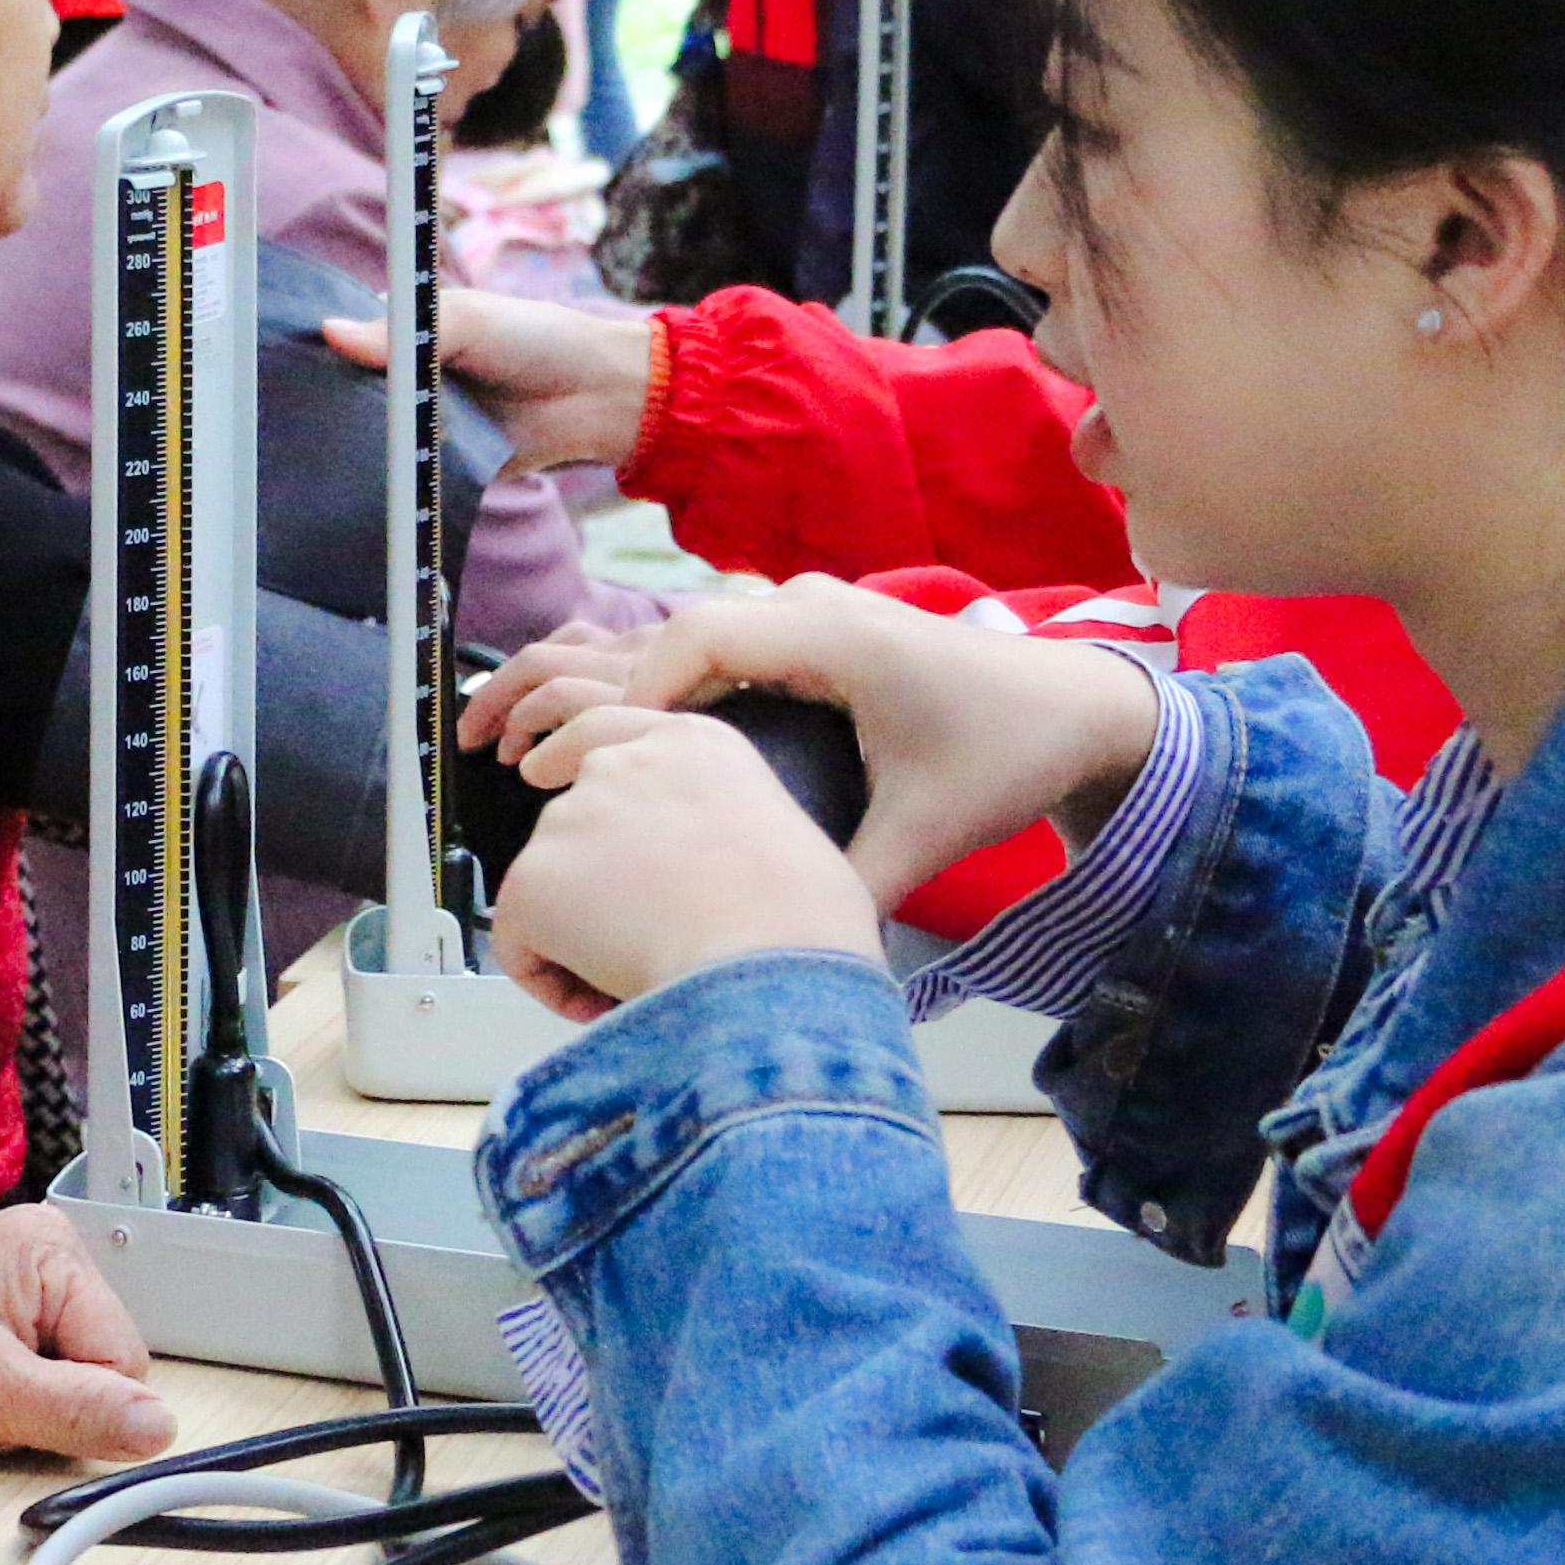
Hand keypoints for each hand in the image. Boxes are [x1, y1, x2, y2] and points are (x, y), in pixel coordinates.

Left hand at [0, 1207, 176, 1459]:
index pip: (124, 1357)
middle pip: (106, 1365)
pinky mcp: (6, 1312)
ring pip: (79, 1376)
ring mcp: (27, 1283)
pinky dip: (16, 1396)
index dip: (81, 1405)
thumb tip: (158, 1428)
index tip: (16, 1409)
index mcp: (52, 1250)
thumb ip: (74, 1409)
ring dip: (35, 1403)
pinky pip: (48, 1372)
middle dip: (56, 1401)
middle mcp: (49, 1254)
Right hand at [313, 291, 658, 474]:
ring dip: (357, 440)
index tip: (286, 363)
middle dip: (331, 401)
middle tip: (295, 411)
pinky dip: (388, 475)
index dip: (322, 351)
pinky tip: (361, 477)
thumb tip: (330, 332)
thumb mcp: (471, 320)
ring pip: (373, 434)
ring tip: (320, 446)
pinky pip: (404, 472)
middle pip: (353, 391)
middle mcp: (408, 377)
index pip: (349, 341)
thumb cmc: (539, 339)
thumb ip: (405, 333)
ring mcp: (422, 423)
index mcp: (410, 332)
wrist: (598, 398)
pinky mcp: (440, 464)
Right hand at [473, 577, 1160, 912]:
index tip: (565, 765)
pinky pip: (701, 654)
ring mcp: (799, 618)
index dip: (621, 703)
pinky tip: (594, 740)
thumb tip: (785, 955)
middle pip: (657, 634)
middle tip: (493, 749)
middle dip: (570, 691)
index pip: (693, 643)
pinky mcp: (800, 641)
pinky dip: (640, 688)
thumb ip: (853, 884)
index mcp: (830, 633)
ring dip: (593, 685)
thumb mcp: (929, 830)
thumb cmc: (1005, 753)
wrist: (1072, 706)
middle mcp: (804, 609)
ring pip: (669, 641)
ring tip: (510, 735)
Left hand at [484, 708, 886, 1017]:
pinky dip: (550, 978)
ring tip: (642, 973)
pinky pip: (519, 944)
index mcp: (696, 743)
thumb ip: (728, 829)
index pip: (608, 727)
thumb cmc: (804, 922)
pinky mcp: (533, 879)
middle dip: (594, 877)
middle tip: (642, 933)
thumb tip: (713, 879)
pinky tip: (601, 1000)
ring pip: (550, 887)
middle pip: (574, 817)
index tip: (545, 773)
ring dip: (579, 931)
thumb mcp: (784, 832)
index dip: (572, 758)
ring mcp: (572, 817)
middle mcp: (623, 763)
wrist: (770, 961)